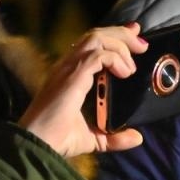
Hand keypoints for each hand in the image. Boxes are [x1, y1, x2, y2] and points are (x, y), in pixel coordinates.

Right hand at [18, 24, 147, 156]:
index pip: (91, 45)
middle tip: (141, 43)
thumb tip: (137, 137)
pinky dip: (115, 59)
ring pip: (96, 38)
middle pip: (96, 35)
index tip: (135, 39)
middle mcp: (67, 66)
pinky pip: (98, 55)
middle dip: (121, 34)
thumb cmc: (57, 140)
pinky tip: (125, 72)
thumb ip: (115, 137)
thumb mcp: (94, 138)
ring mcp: (68, 69)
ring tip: (135, 57)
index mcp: (70, 75)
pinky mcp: (73, 76)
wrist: (38, 144)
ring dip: (119, 43)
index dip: (114, 37)